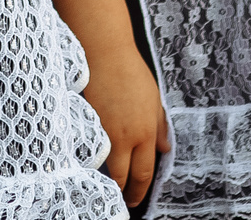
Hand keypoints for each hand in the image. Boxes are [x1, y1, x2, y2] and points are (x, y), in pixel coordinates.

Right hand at [84, 42, 169, 206]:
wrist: (105, 52)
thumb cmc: (130, 71)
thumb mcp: (154, 99)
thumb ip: (160, 127)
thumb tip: (164, 149)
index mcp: (146, 132)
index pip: (145, 172)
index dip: (139, 190)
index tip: (135, 198)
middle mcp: (126, 136)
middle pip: (124, 175)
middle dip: (123, 191)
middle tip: (121, 199)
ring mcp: (104, 130)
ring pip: (105, 165)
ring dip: (107, 176)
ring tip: (107, 183)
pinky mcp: (86, 122)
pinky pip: (90, 148)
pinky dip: (92, 157)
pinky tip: (91, 159)